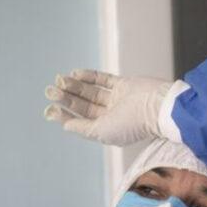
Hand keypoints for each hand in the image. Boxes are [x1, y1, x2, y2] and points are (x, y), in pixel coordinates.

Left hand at [44, 70, 171, 145]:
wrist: (158, 107)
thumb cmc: (133, 124)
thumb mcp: (103, 132)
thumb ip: (83, 129)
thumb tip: (66, 125)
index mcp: (107, 130)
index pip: (81, 122)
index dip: (64, 115)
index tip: (49, 109)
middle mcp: (111, 115)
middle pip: (84, 106)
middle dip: (67, 98)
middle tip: (50, 91)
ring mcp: (117, 100)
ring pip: (91, 92)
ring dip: (75, 86)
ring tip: (60, 80)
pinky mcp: (123, 85)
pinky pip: (103, 80)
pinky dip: (89, 76)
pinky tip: (75, 74)